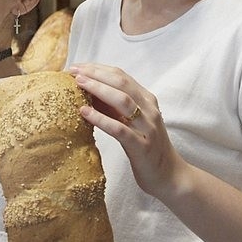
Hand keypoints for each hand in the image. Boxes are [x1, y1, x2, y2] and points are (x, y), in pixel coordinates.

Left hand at [65, 62, 183, 198]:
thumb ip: (114, 107)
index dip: (98, 69)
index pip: (121, 76)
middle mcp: (149, 110)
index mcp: (146, 100)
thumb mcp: (130, 122)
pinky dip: (101, 119)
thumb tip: (87, 91)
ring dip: (99, 89)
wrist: (168, 175)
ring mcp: (147, 127)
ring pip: (123, 101)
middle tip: (73, 71)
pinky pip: (120, 129)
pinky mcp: (142, 146)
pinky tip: (84, 113)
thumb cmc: (145, 147)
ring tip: (78, 84)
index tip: (77, 66)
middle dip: (96, 74)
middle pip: (122, 84)